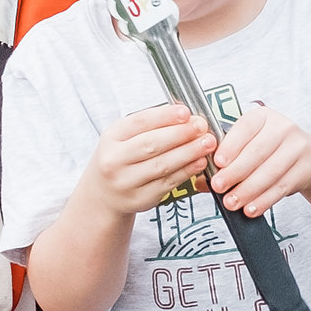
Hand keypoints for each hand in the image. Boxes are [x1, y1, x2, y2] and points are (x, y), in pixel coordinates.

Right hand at [90, 102, 217, 217]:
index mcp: (111, 138)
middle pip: (151, 144)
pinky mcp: (141, 198)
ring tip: (207, 143)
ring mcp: (127, 182)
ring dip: (188, 153)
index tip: (186, 112)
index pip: (139, 122)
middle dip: (180, 134)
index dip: (164, 116)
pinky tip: (199, 162)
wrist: (104, 194)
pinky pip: (168, 183)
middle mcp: (114, 160)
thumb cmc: (121, 158)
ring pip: (162, 165)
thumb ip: (151, 125)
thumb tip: (185, 114)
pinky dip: (186, 171)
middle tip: (201, 126)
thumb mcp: (124, 136)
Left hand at [208, 103, 310, 218]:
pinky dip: (264, 200)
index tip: (217, 163)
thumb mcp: (247, 145)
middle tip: (219, 187)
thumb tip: (200, 181)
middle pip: (257, 152)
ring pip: (270, 172)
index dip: (231, 146)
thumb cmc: (268, 150)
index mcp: (263, 116)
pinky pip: (282, 187)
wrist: (306, 157)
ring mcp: (297, 147)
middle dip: (235, 172)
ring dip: (248, 190)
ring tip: (232, 202)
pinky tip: (251, 208)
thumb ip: (224, 161)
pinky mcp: (305, 168)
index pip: (245, 128)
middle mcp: (283, 127)